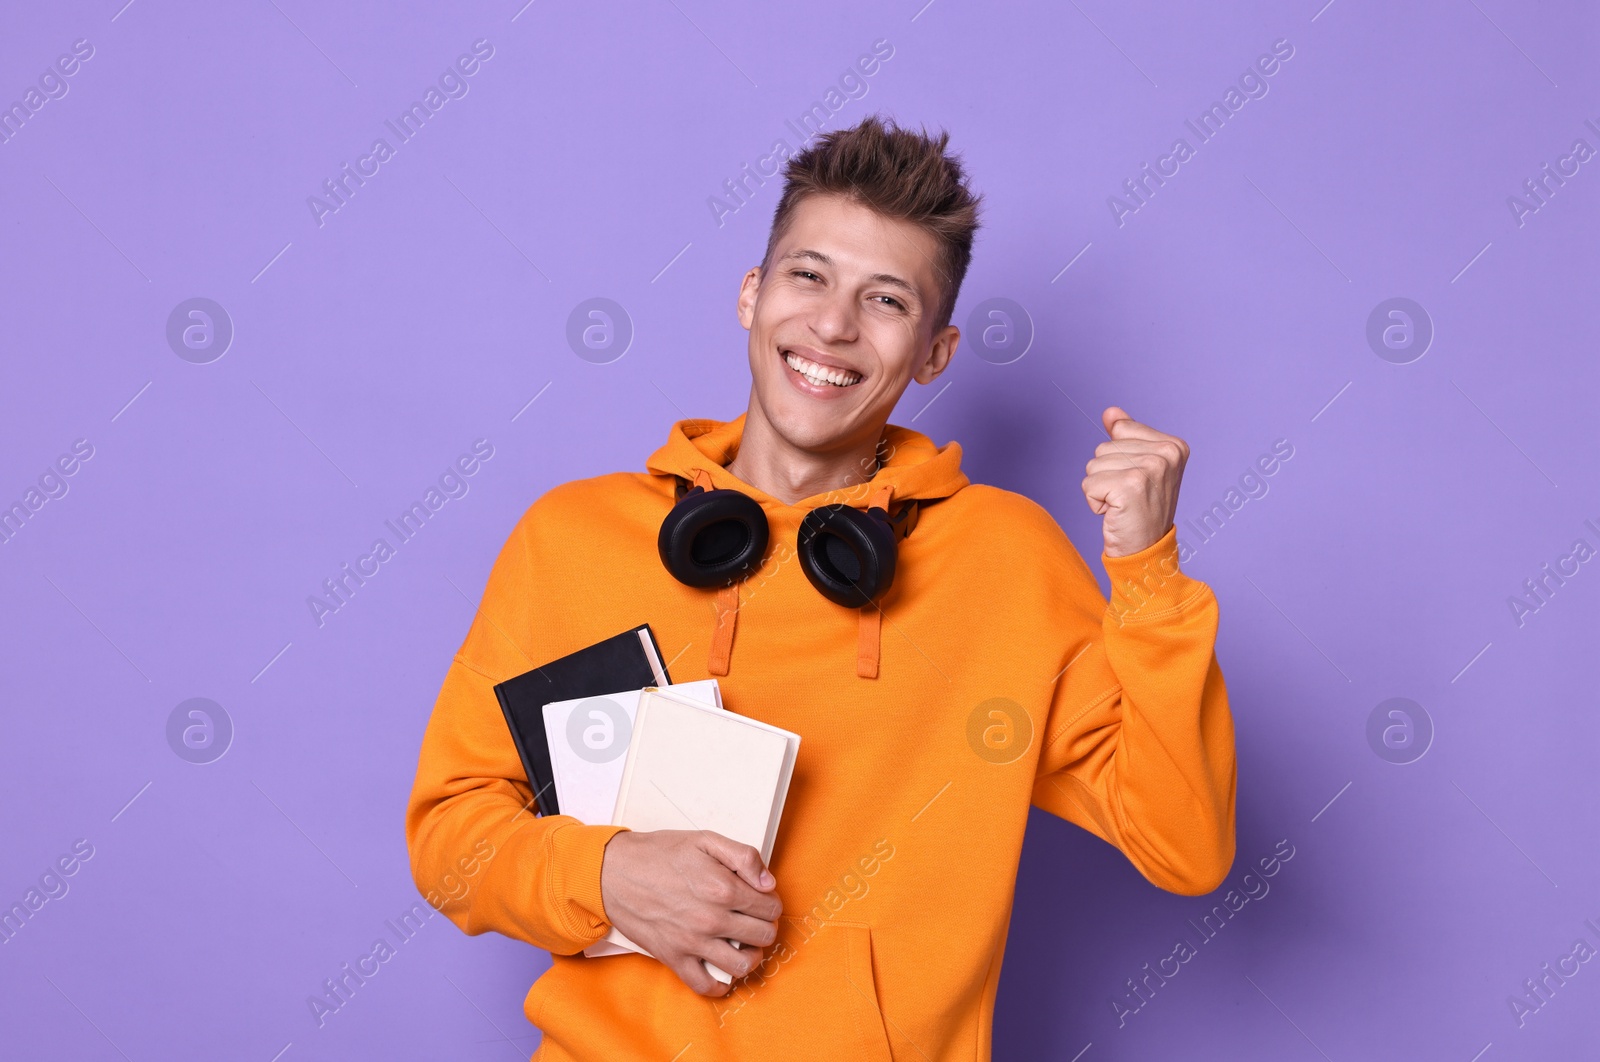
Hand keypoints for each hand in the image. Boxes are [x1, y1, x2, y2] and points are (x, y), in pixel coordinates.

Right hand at [598, 829, 781, 996]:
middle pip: (764, 936)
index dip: (770, 902)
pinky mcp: (674, 958)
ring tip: (744, 943)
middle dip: (765, 927)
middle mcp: (712, 919)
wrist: (615, 872)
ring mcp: (693, 942)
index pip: (770, 907)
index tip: (761, 899)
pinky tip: (722, 969)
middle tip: (754, 919)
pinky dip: (720, 984)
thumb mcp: (705, 840)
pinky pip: (706, 986)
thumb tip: (768, 882)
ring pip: (743, 965)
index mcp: (723, 887)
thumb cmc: (659, 854)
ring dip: (751, 956)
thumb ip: (744, 856)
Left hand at [1081, 406, 1188, 557]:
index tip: (1138, 482)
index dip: (1119, 459)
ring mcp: (1151, 469)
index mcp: (1174, 445)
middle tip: (1129, 498)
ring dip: (1100, 489)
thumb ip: (1127, 437)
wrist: (1147, 552)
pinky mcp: (1130, 486)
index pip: (1120, 430)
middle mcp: (1167, 454)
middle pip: (1104, 447)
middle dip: (1107, 475)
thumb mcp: (1140, 468)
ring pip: (1094, 465)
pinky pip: (1089, 484)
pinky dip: (1095, 502)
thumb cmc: (1142, 511)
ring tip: (1122, 505)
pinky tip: (1115, 513)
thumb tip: (1110, 412)